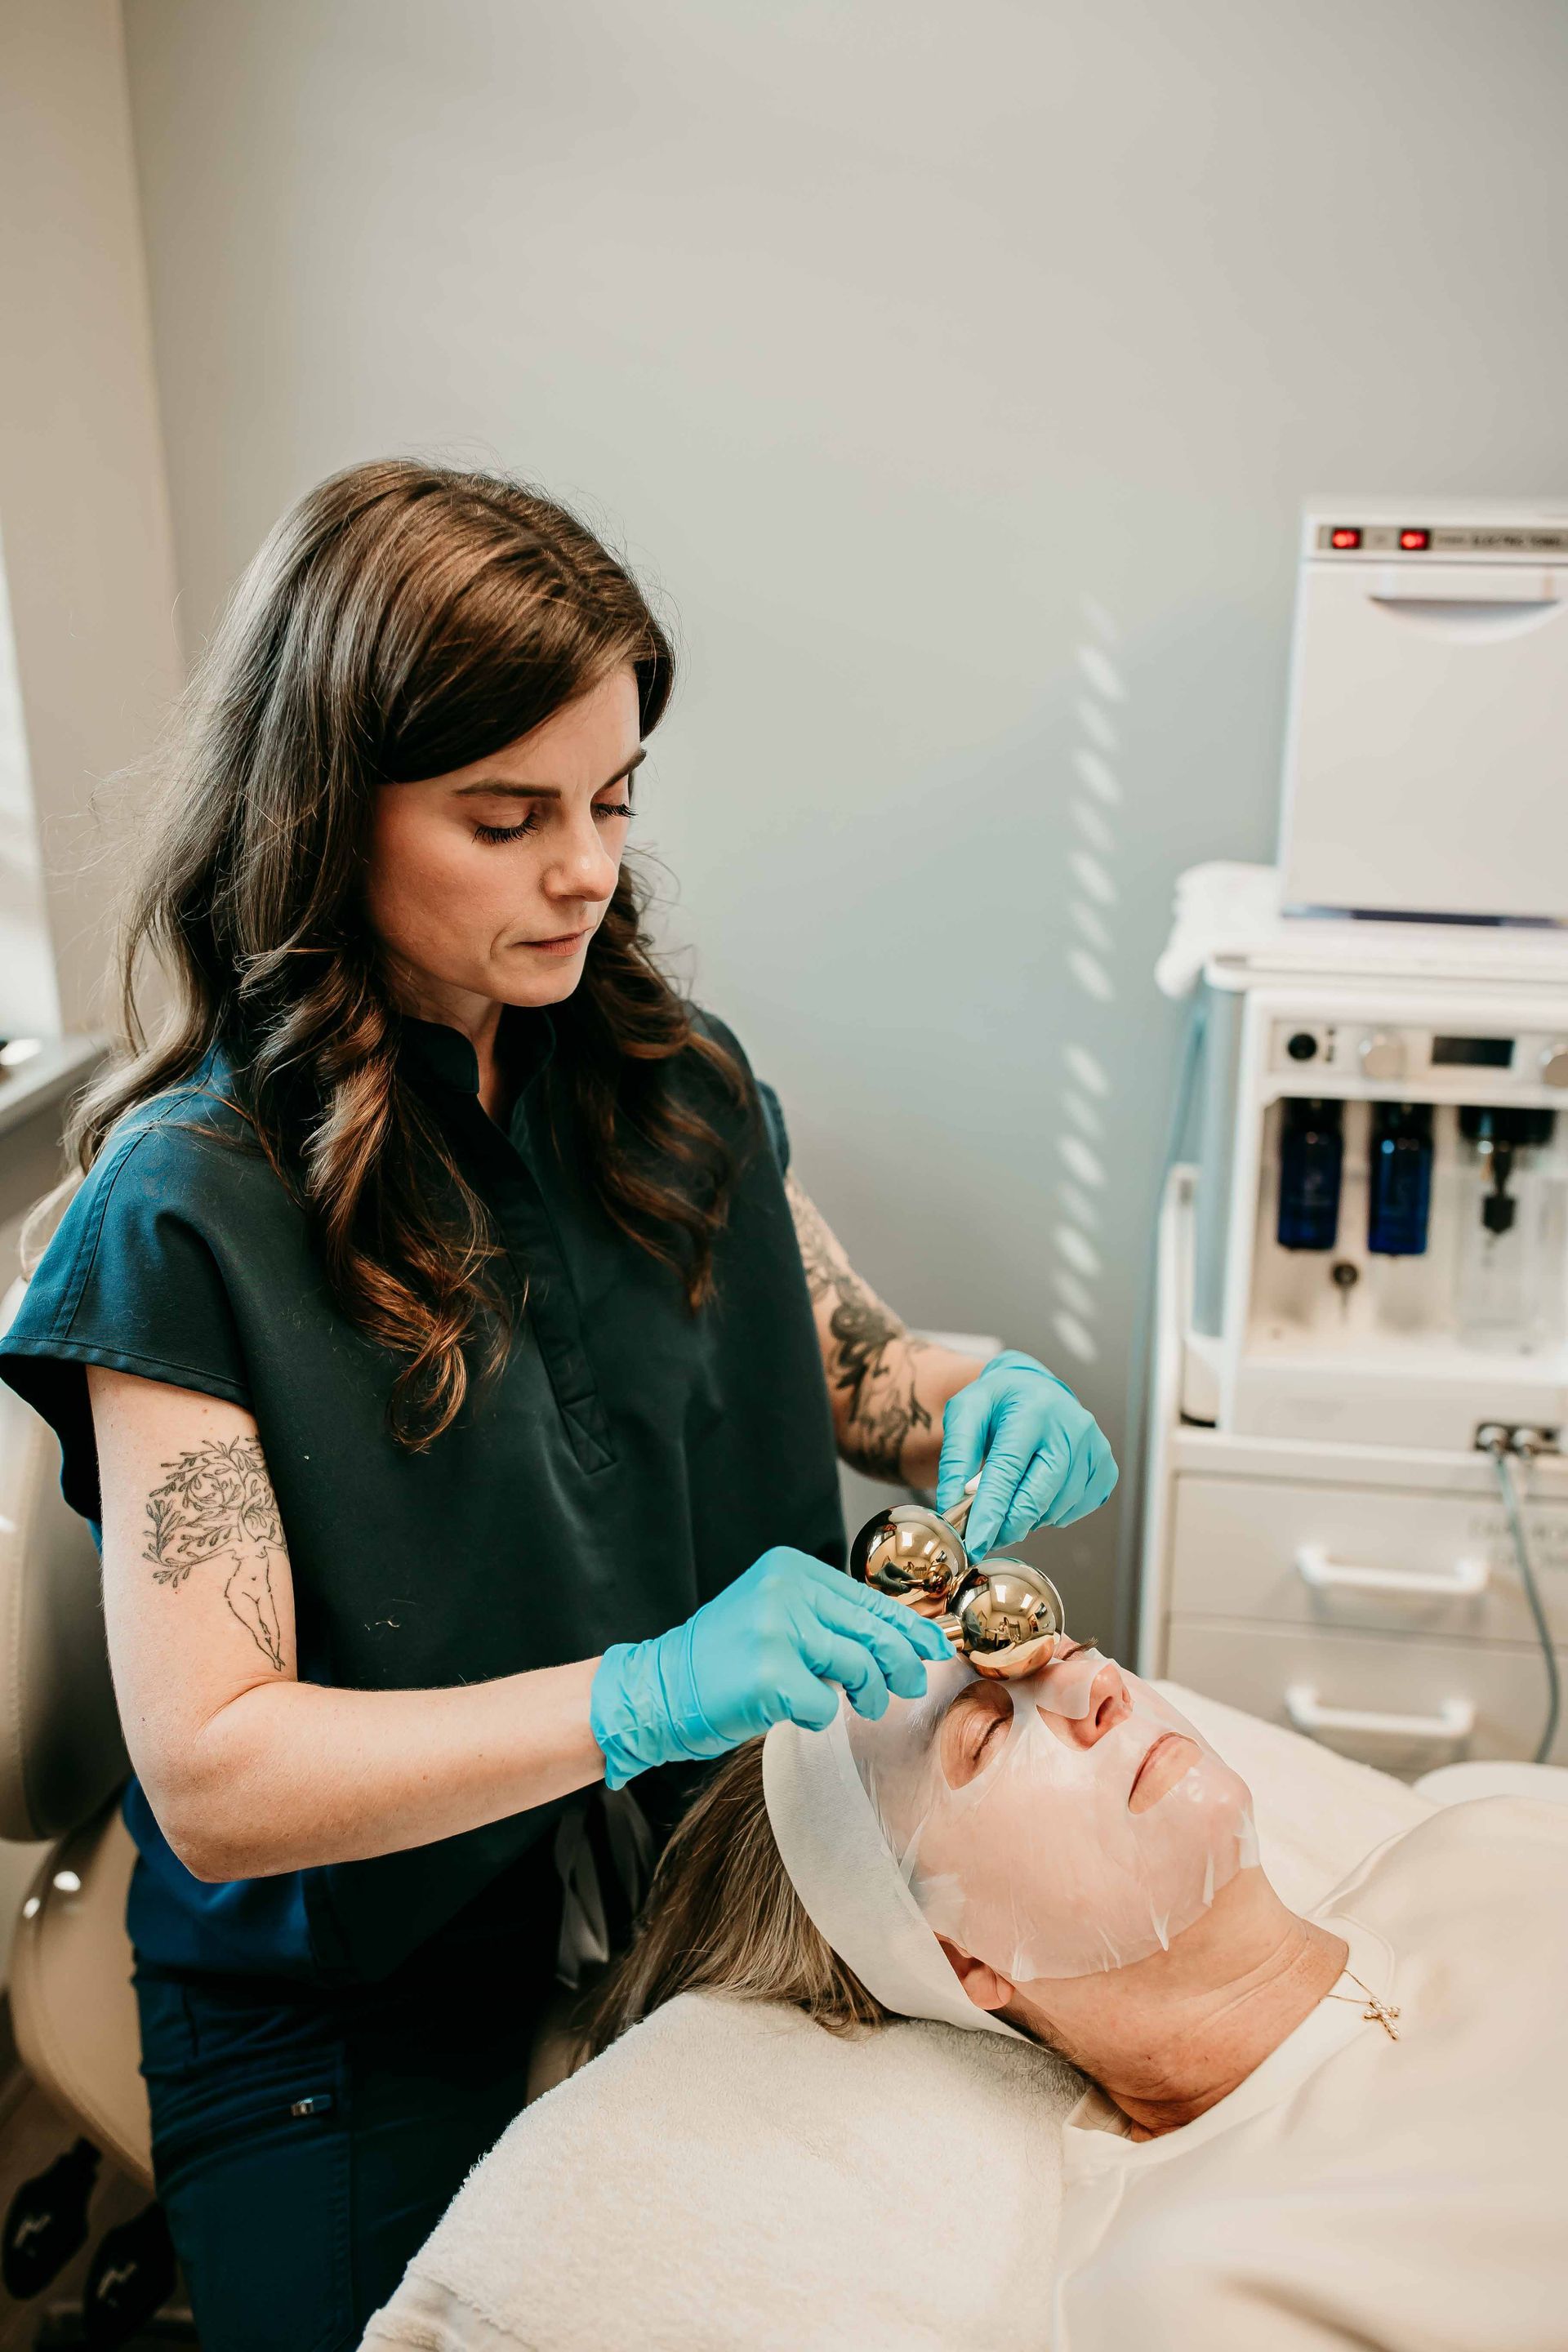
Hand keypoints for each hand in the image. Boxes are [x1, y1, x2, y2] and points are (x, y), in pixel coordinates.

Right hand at [589, 1548, 952, 1789]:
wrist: (658, 1688)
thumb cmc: (722, 1662)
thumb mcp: (777, 1618)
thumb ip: (828, 1619)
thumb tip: (902, 1641)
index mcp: (791, 1569)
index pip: (868, 1598)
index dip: (909, 1627)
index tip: (935, 1648)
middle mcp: (785, 1590)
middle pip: (873, 1631)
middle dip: (902, 1665)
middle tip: (909, 1687)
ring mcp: (776, 1630)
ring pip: (859, 1667)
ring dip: (869, 1695)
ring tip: (862, 1705)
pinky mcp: (769, 1674)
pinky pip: (825, 1705)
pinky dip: (818, 1716)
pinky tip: (796, 1711)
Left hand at [936, 1350, 1116, 1558]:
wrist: (1037, 1388)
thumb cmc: (998, 1403)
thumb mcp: (965, 1414)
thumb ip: (956, 1458)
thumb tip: (951, 1505)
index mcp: (1033, 1409)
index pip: (1008, 1471)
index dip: (990, 1512)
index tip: (974, 1544)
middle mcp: (1071, 1428)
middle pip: (1037, 1496)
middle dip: (1007, 1526)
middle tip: (984, 1536)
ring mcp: (1094, 1449)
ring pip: (1055, 1509)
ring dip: (1026, 1518)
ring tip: (1009, 1499)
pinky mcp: (1106, 1468)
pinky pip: (1073, 1511)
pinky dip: (1049, 1513)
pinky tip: (1036, 1491)